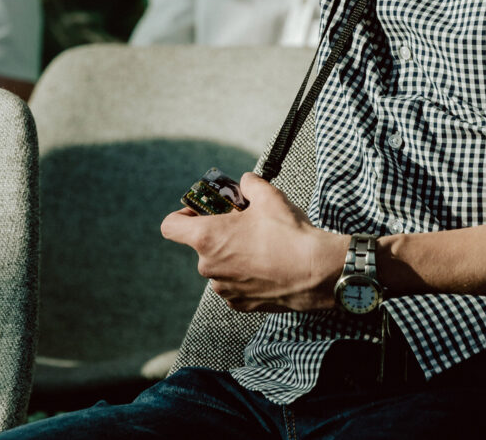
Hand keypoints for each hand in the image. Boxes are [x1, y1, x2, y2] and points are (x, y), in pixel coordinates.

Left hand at [161, 171, 347, 312]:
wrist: (315, 272)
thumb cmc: (288, 233)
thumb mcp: (268, 195)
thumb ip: (249, 184)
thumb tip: (246, 181)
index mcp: (207, 238)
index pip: (170, 227)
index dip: (183, 214)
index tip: (202, 210)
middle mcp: (208, 266)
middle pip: (201, 245)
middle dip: (220, 233)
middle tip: (245, 223)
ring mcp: (223, 289)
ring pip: (220, 265)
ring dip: (233, 254)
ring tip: (261, 245)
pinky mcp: (239, 304)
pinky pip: (234, 284)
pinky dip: (245, 274)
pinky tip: (267, 265)